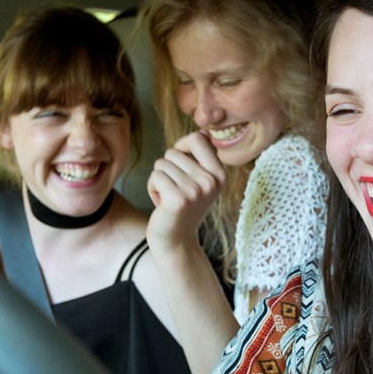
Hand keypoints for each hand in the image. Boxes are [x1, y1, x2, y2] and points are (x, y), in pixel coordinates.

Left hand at [147, 131, 226, 249]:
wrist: (177, 241)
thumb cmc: (184, 207)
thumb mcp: (200, 181)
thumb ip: (202, 157)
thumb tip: (204, 132)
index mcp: (220, 174)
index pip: (199, 139)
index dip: (182, 145)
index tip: (179, 161)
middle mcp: (211, 181)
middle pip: (173, 152)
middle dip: (167, 169)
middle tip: (175, 190)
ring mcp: (196, 191)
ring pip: (161, 164)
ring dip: (158, 180)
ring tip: (168, 197)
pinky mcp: (178, 199)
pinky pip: (155, 177)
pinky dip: (153, 189)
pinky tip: (162, 204)